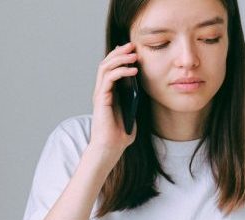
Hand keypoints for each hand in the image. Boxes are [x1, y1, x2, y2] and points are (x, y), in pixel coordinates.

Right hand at [90, 41, 138, 155]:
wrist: (110, 148)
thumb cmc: (120, 134)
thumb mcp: (133, 112)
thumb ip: (135, 100)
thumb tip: (144, 87)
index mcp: (109, 93)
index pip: (111, 68)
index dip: (120, 56)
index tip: (133, 49)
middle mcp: (102, 91)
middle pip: (106, 63)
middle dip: (119, 52)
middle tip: (132, 45)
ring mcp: (100, 94)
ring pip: (105, 67)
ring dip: (120, 58)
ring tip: (133, 54)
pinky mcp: (101, 99)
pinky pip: (109, 79)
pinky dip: (120, 71)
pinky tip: (133, 70)